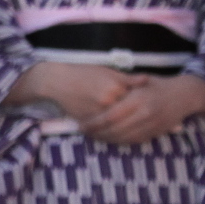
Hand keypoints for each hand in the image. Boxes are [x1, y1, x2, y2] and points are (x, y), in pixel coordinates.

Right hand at [10, 61, 136, 124]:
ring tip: (131, 127)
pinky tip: (115, 130)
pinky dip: (110, 131)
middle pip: (129, 113)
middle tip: (141, 118)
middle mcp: (108, 100)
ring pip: (117, 124)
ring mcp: (97, 112)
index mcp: (115, 86)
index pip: (137, 99)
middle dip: (135, 117)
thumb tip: (148, 80)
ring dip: (125, 127)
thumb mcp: (107, 72)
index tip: (147, 105)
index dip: (142, 104)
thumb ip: (128, 78)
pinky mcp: (87, 121)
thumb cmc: (83, 73)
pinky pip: (104, 130)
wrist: (57, 81)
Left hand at [79, 73, 204, 146]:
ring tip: (93, 136)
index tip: (81, 124)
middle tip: (83, 132)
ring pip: (124, 138)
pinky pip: (135, 140)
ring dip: (106, 139)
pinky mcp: (157, 133)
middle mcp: (145, 114)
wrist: (185, 95)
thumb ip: (119, 89)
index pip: (110, 116)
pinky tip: (109, 138)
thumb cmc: (157, 85)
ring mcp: (152, 125)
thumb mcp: (138, 82)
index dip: (93, 123)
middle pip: (115, 130)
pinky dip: (120, 141)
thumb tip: (95, 96)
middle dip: (97, 133)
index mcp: (137, 100)